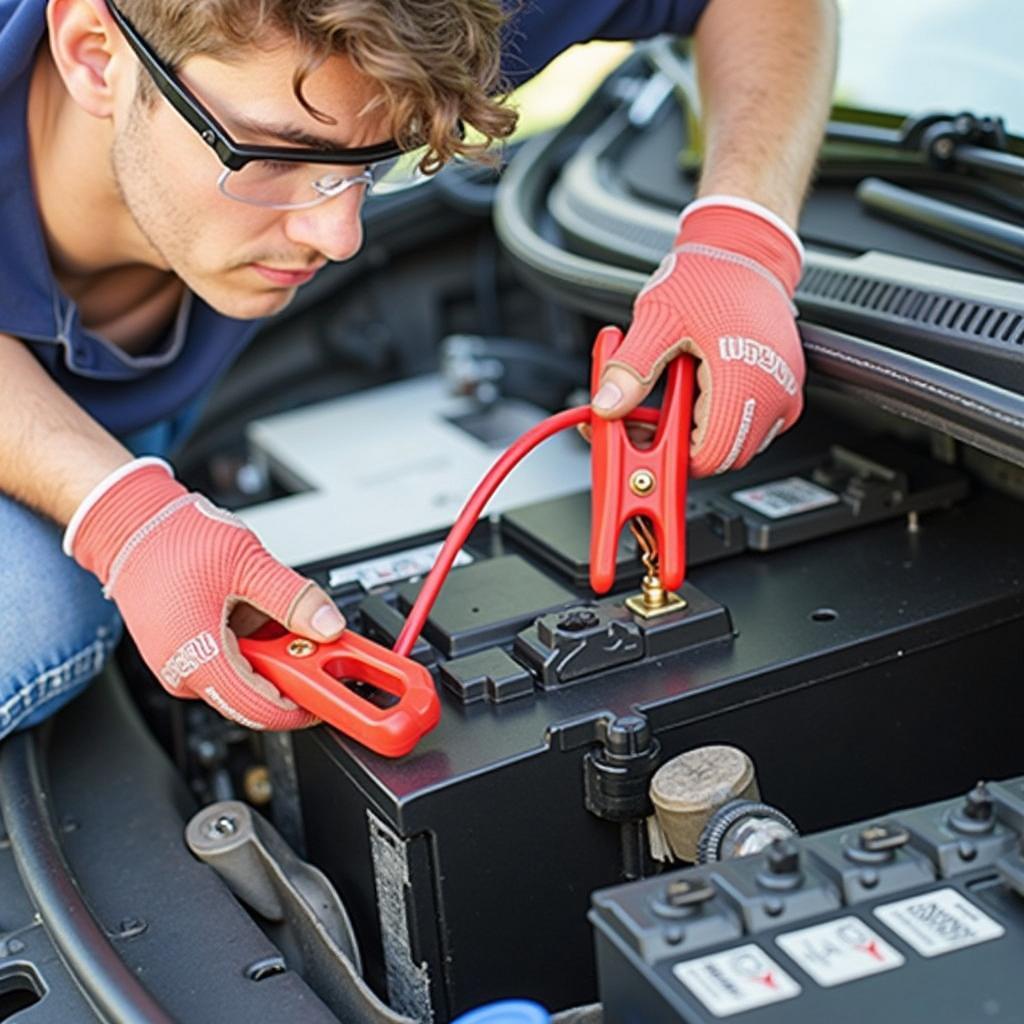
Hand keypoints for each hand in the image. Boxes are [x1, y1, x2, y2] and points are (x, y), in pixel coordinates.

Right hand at [64, 458, 345, 729]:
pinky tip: (255, 610)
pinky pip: (227, 663)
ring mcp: (179, 667)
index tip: (329, 691)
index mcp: (198, 658)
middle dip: (288, 670)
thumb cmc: (174, 540)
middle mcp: (183, 674)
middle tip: (311, 638)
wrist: (131, 525)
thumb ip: (295, 599)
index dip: (302, 703)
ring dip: (270, 653)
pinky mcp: (181, 656)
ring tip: (273, 608)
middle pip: (254, 696)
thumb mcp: (249, 563)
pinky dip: (251, 643)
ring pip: (243, 679)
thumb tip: (329, 626)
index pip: (260, 709)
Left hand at [591, 196, 804, 475]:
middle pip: (723, 457)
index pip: (711, 456)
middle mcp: (773, 394)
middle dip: (683, 447)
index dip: (673, 458)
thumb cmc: (709, 276)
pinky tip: (696, 392)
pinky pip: (750, 426)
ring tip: (674, 400)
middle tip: (649, 420)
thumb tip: (608, 405)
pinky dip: (719, 419)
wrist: (743, 251)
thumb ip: (631, 367)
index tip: (646, 442)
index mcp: (745, 380)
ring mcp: (783, 394)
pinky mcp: (783, 389)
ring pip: (737, 445)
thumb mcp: (658, 318)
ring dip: (701, 434)